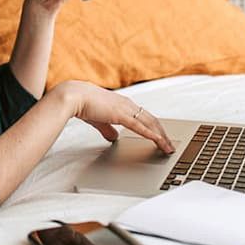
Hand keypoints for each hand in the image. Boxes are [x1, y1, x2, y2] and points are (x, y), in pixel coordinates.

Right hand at [53, 80, 174, 153]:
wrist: (74, 96)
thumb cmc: (83, 104)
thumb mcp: (99, 119)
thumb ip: (107, 128)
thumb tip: (114, 137)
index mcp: (123, 103)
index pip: (144, 116)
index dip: (154, 127)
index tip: (161, 137)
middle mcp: (128, 104)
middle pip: (152, 120)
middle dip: (163, 133)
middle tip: (170, 145)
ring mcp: (126, 108)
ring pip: (150, 123)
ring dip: (161, 136)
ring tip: (168, 148)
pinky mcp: (121, 115)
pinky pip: (140, 127)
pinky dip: (151, 135)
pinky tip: (158, 142)